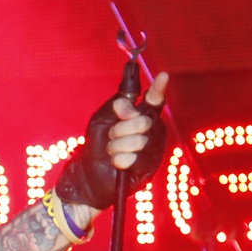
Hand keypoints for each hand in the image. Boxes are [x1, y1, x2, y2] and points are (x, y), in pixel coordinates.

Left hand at [54, 70, 170, 211]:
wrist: (89, 174)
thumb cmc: (97, 144)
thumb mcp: (103, 119)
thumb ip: (116, 107)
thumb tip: (126, 104)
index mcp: (142, 115)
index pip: (154, 100)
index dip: (159, 88)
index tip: (163, 76)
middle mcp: (152, 130)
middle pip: (143, 120)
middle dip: (120, 128)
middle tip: (111, 136)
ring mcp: (153, 149)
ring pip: (140, 141)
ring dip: (117, 146)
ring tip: (111, 150)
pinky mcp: (149, 167)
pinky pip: (137, 159)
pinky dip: (120, 159)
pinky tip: (116, 162)